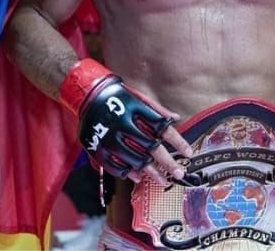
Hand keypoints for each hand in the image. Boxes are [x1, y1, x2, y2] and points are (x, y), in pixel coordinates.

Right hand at [60, 60, 191, 183]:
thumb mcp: (138, 97)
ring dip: (152, 173)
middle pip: (152, 148)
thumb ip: (156, 109)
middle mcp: (123, 124)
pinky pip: (116, 166)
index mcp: (136, 110)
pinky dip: (129, 173)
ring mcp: (110, 138)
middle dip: (168, 163)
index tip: (188, 152)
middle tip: (179, 173)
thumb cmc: (116, 95)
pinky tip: (140, 178)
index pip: (163, 128)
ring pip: (135, 161)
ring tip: (164, 181)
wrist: (86, 94)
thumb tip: (176, 118)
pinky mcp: (98, 148)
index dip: (178, 141)